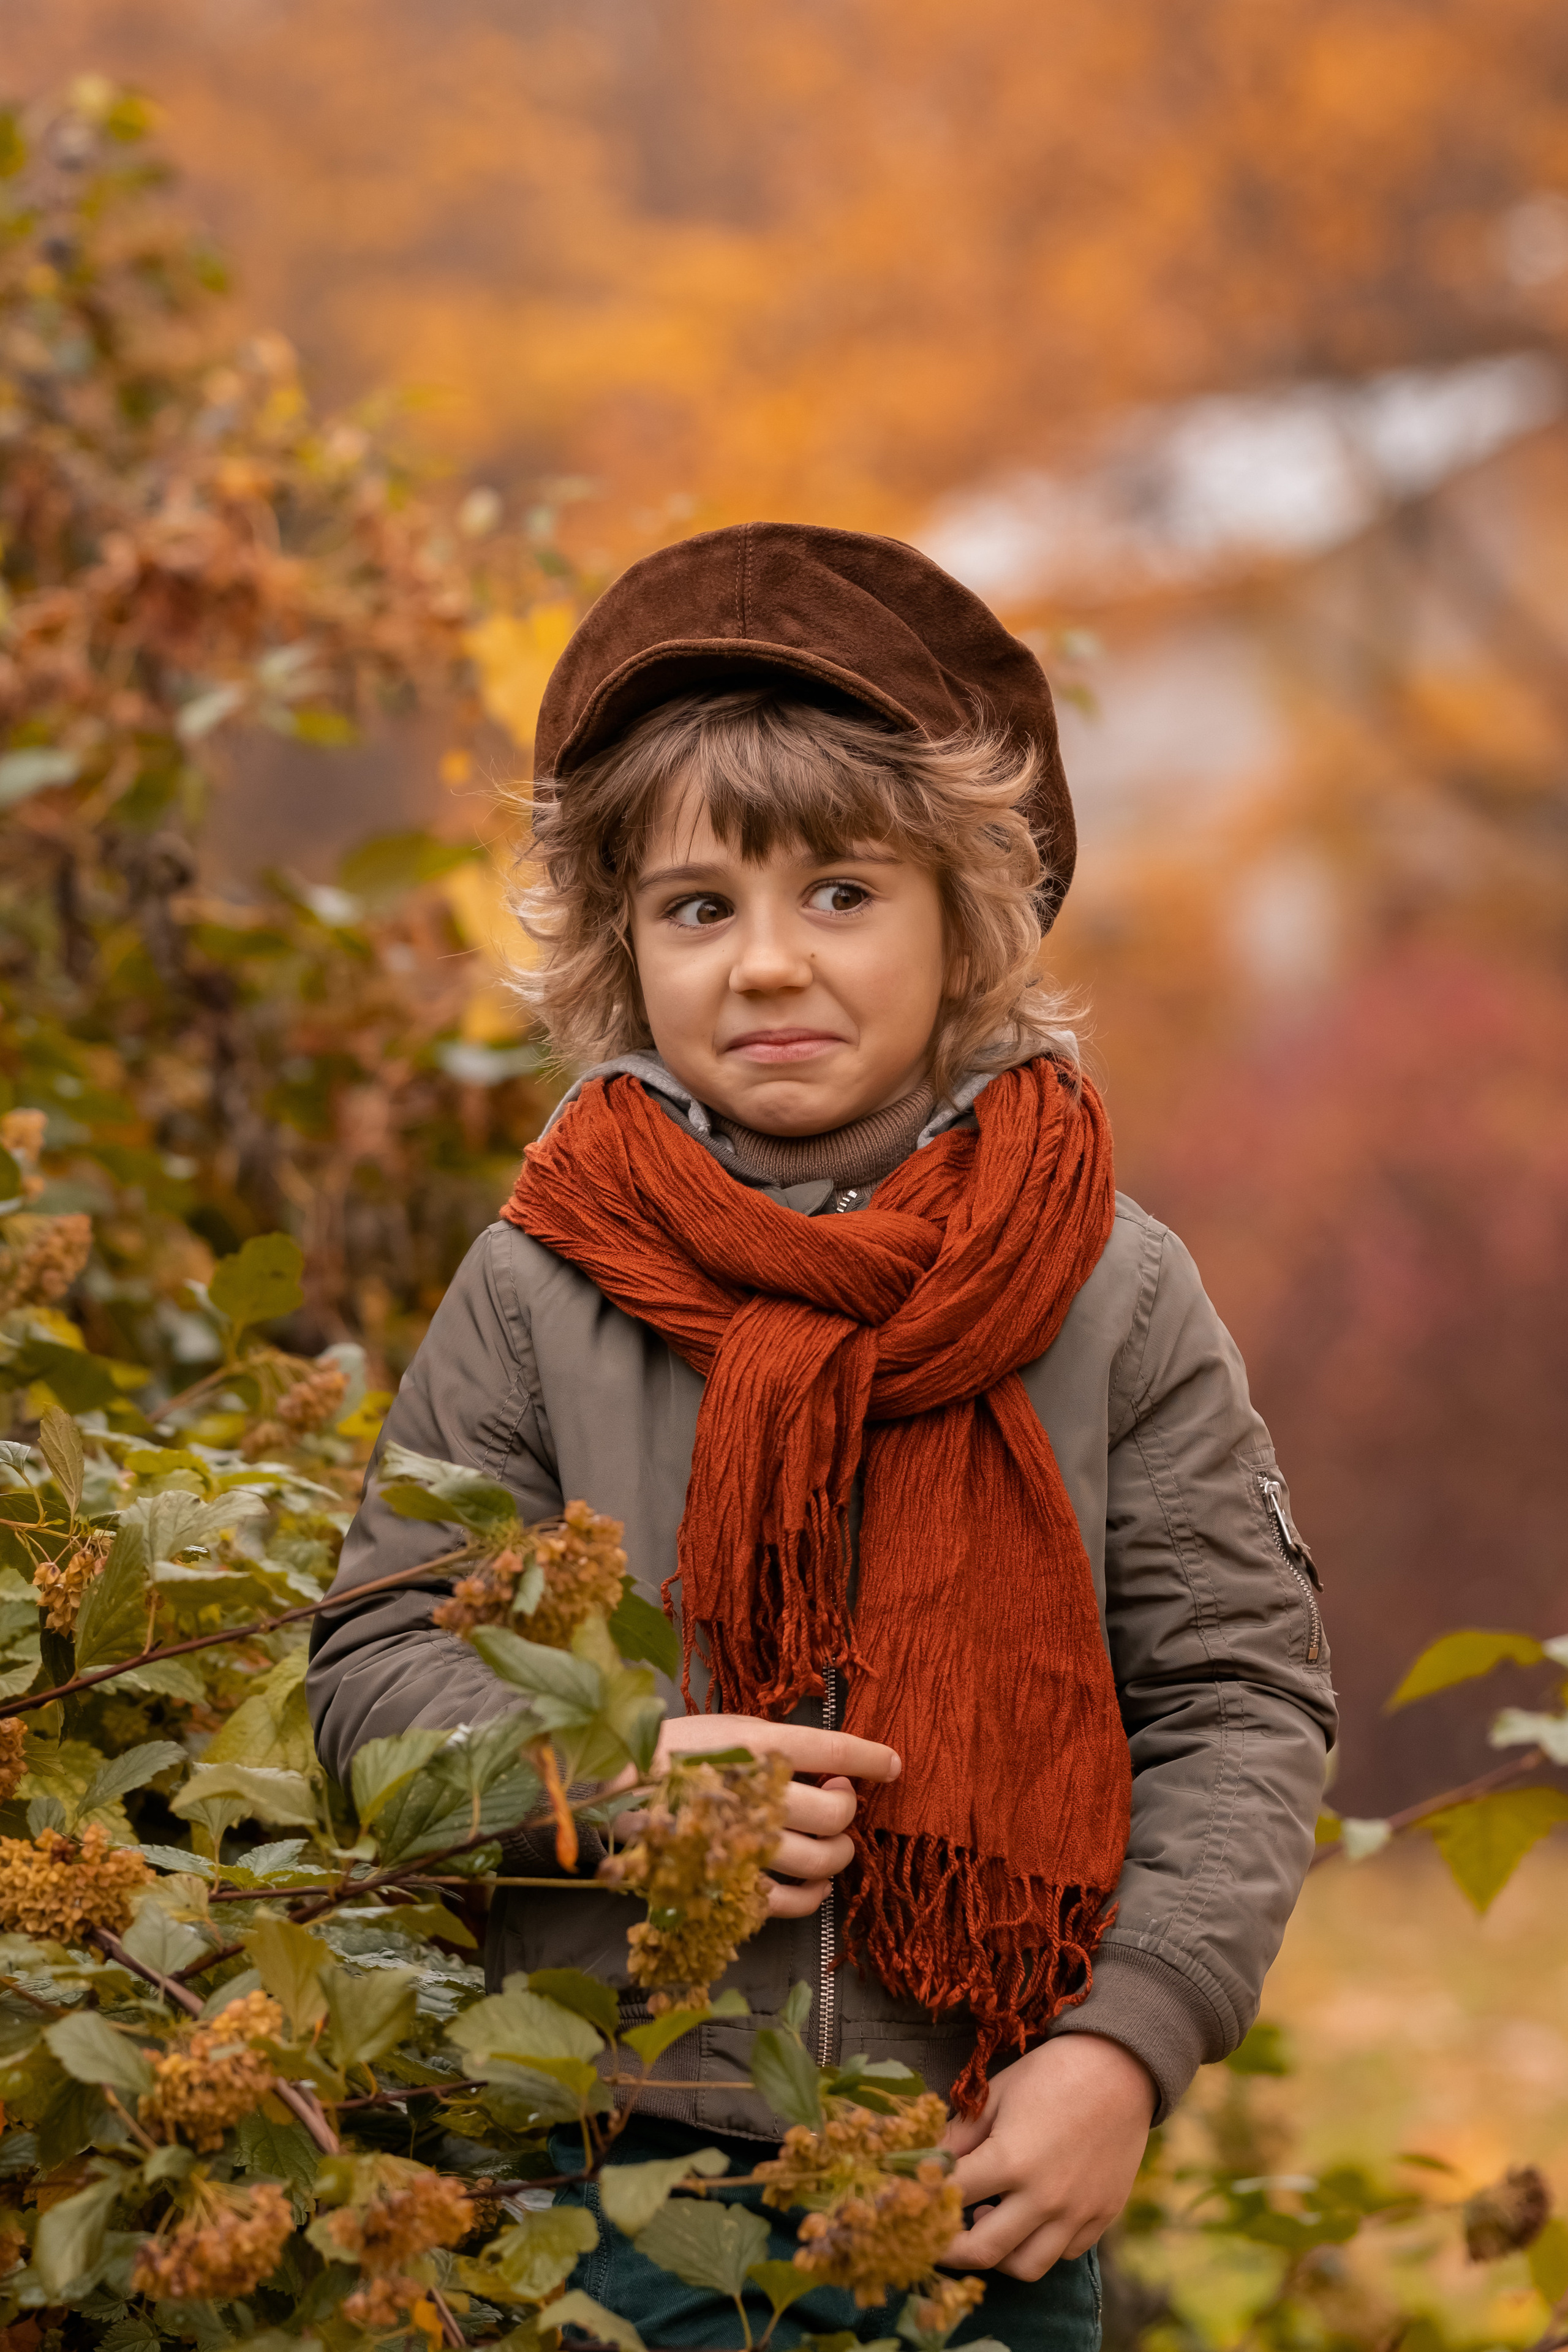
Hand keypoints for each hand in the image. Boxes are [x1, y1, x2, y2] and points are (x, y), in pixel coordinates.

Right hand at [610, 1712, 900, 1919]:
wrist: (610, 1799)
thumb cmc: (672, 1755)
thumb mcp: (723, 1730)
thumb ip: (775, 1746)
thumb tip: (832, 1765)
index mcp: (754, 1745)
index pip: (833, 1749)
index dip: (871, 1758)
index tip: (892, 1765)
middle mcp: (753, 1793)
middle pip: (834, 1810)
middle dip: (848, 1808)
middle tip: (840, 1798)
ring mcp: (742, 1844)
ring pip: (820, 1859)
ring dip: (839, 1852)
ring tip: (832, 1839)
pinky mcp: (729, 1884)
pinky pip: (790, 1901)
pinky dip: (813, 1894)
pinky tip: (814, 1880)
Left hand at [941, 2035, 1155, 2279]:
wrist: (1120, 2068)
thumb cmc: (1050, 2073)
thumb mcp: (996, 2095)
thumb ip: (958, 2135)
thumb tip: (925, 2162)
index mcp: (1010, 2160)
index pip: (952, 2199)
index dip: (923, 2203)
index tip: (909, 2205)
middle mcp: (1043, 2197)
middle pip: (982, 2252)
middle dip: (949, 2249)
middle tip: (936, 2237)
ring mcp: (1076, 2212)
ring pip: (1026, 2267)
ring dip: (998, 2255)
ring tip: (988, 2221)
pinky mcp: (1101, 2216)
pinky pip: (1063, 2254)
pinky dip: (1040, 2245)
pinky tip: (1029, 2215)